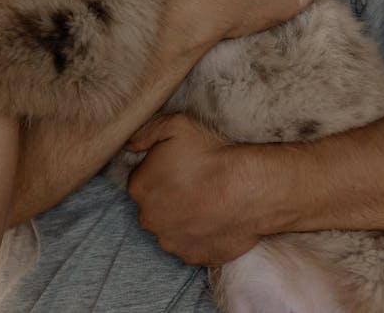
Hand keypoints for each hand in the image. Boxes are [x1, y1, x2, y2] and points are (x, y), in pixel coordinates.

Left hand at [126, 114, 263, 265]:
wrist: (252, 188)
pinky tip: (214, 221)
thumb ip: (144, 133)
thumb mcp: (174, 125)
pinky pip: (192, 247)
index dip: (161, 174)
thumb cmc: (213, 155)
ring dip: (182, 220)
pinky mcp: (195, 257)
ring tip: (207, 204)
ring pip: (171, 229)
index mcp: (139, 188)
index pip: (142, 181)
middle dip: (168, 198)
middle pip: (154, 207)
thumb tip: (130, 144)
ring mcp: (172, 242)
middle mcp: (150, 219)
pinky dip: (200, 237)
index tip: (179, 170)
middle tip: (194, 187)